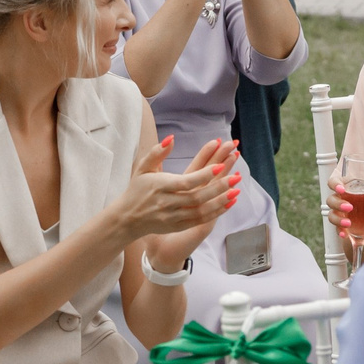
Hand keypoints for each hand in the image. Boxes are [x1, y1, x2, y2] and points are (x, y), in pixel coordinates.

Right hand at [119, 135, 239, 262]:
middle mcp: (167, 203)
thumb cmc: (136, 190)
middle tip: (236, 177)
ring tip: (236, 190)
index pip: (186, 181)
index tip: (220, 165)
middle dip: (218, 187)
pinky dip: (216, 212)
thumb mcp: (142, 168)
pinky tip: (228, 203)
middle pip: (197, 196)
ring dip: (220, 201)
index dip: (204, 175)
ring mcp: (173, 217)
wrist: (127, 219)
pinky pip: (200, 220)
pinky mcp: (178, 226)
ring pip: (201, 210)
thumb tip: (172, 138)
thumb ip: (157, 152)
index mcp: (160, 186)